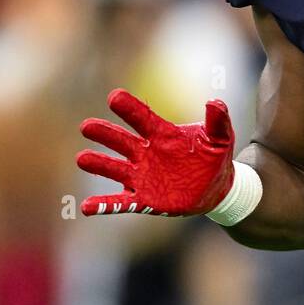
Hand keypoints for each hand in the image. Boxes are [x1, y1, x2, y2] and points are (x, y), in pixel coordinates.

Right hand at [76, 90, 234, 215]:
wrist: (216, 188)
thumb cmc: (214, 157)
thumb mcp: (221, 137)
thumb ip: (218, 120)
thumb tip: (215, 102)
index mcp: (162, 134)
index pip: (142, 118)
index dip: (129, 108)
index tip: (114, 97)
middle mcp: (146, 153)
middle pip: (121, 141)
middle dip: (104, 134)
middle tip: (86, 126)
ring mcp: (142, 177)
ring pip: (115, 169)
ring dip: (99, 164)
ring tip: (82, 159)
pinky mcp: (144, 200)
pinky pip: (120, 203)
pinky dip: (104, 205)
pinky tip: (86, 207)